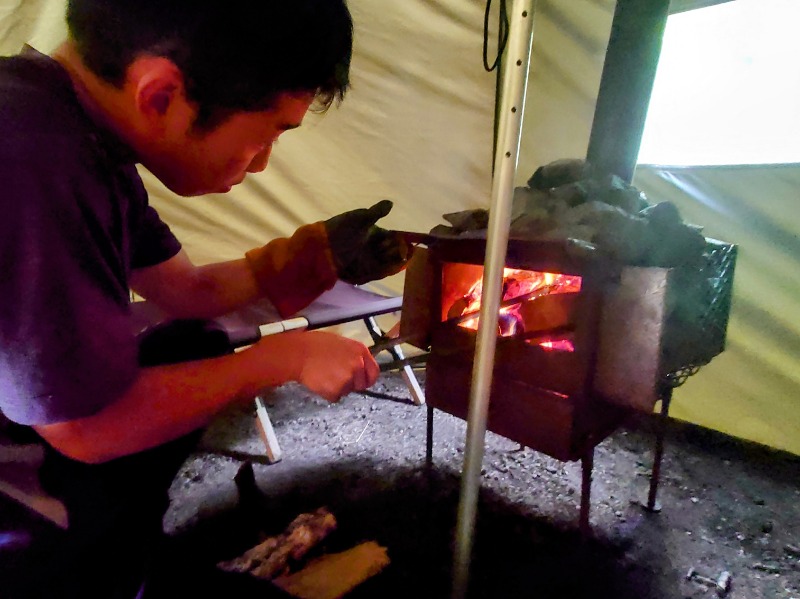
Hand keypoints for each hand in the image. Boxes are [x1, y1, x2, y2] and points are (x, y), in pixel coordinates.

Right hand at [263, 330, 378, 401]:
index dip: (367, 379)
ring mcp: (348, 378)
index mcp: (360, 351)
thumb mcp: (340, 343)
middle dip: (350, 384)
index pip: (374, 372)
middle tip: (335, 376)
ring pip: (347, 391)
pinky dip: (327, 393)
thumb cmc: (315, 345)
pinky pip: (335, 397)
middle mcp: (358, 365)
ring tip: (324, 375)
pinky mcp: (336, 390)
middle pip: (361, 384)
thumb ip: (353, 355)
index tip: (362, 382)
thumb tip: (358, 365)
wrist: (298, 354)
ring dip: (338, 388)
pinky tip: (319, 381)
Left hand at [324, 200, 412, 284]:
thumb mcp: (360, 218)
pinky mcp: (364, 272)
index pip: (392, 238)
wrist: (323, 247)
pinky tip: (394, 267)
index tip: (404, 240)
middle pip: (392, 251)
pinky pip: (379, 273)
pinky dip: (387, 271)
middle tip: (402, 250)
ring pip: (388, 263)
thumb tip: (390, 203)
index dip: (400, 240)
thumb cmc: (342, 229)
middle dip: (398, 251)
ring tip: (401, 259)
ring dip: (395, 261)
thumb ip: (376, 212)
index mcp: (373, 233)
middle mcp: (372, 248)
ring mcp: (368, 260)